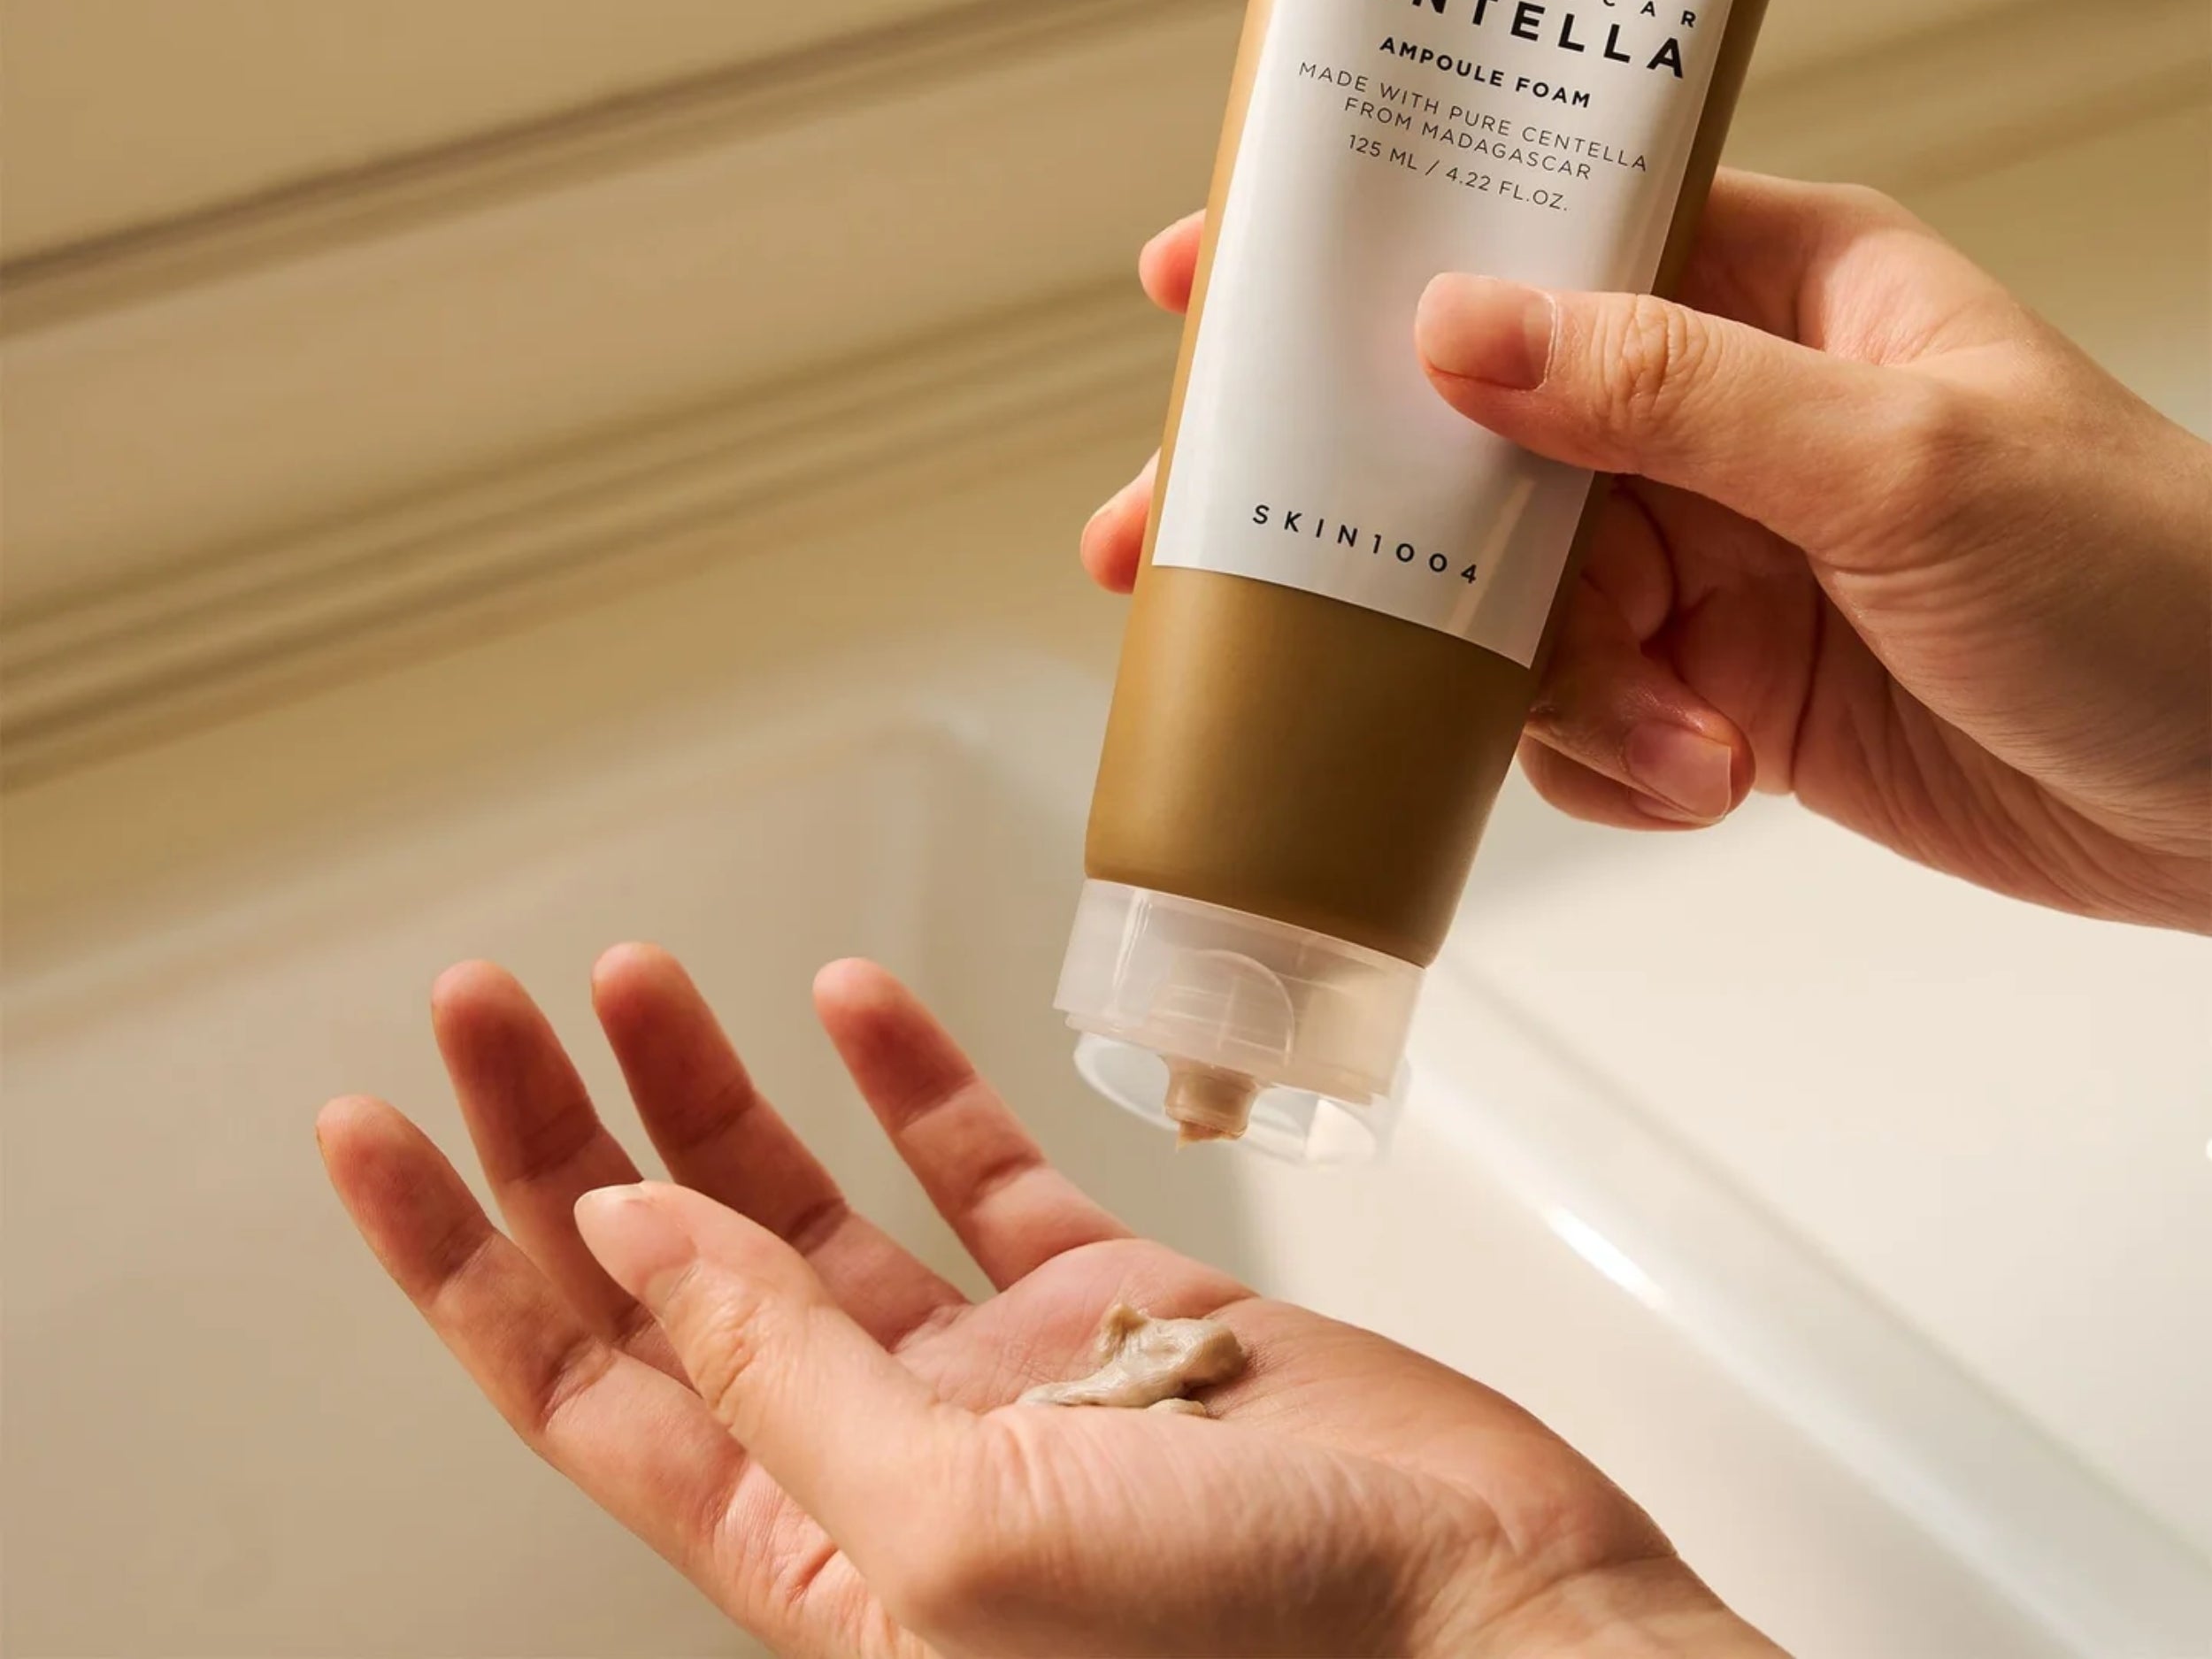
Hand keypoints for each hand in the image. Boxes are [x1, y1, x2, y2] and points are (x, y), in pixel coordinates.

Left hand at [320, 949, 1772, 1657]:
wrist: (1499, 1620)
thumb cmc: (1253, 1647)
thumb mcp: (952, 1536)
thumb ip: (781, 1382)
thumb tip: (626, 1237)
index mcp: (812, 1551)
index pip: (576, 1380)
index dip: (455, 1254)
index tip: (371, 1125)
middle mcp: (882, 1460)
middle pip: (670, 1272)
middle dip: (567, 1130)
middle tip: (491, 994)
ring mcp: (998, 1375)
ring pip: (806, 1205)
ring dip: (716, 1085)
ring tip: (639, 971)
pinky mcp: (1112, 1299)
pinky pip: (975, 1171)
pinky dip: (910, 1077)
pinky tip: (855, 993)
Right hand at [1083, 174, 2211, 931]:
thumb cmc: (2150, 582)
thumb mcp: (1908, 461)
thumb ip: (1670, 393)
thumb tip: (1454, 329)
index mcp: (1766, 287)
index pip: (1531, 230)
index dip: (1365, 247)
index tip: (1208, 276)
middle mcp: (1713, 409)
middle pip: (1467, 434)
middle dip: (1354, 505)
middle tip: (1183, 551)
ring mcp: (1707, 551)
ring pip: (1505, 598)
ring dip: (1542, 685)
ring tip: (1663, 734)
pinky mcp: (1714, 682)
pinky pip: (1578, 714)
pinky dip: (1613, 763)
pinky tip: (1703, 777)